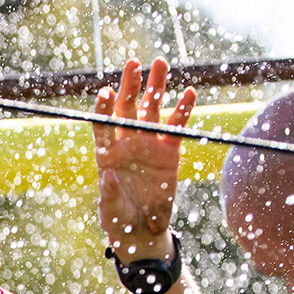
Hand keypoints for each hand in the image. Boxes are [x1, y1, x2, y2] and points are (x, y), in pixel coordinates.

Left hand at [94, 58, 195, 260]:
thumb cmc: (120, 220)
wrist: (143, 230)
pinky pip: (176, 127)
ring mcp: (149, 144)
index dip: (104, 108)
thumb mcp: (111, 210)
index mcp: (106, 153)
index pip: (103, 124)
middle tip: (134, 63)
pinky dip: (183, 111)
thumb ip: (109, 194)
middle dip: (130, 85)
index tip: (105, 91)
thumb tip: (107, 175)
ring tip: (161, 63)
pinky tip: (189, 93)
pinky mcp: (170, 151)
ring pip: (153, 110)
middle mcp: (126, 143)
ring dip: (156, 87)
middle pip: (127, 107)